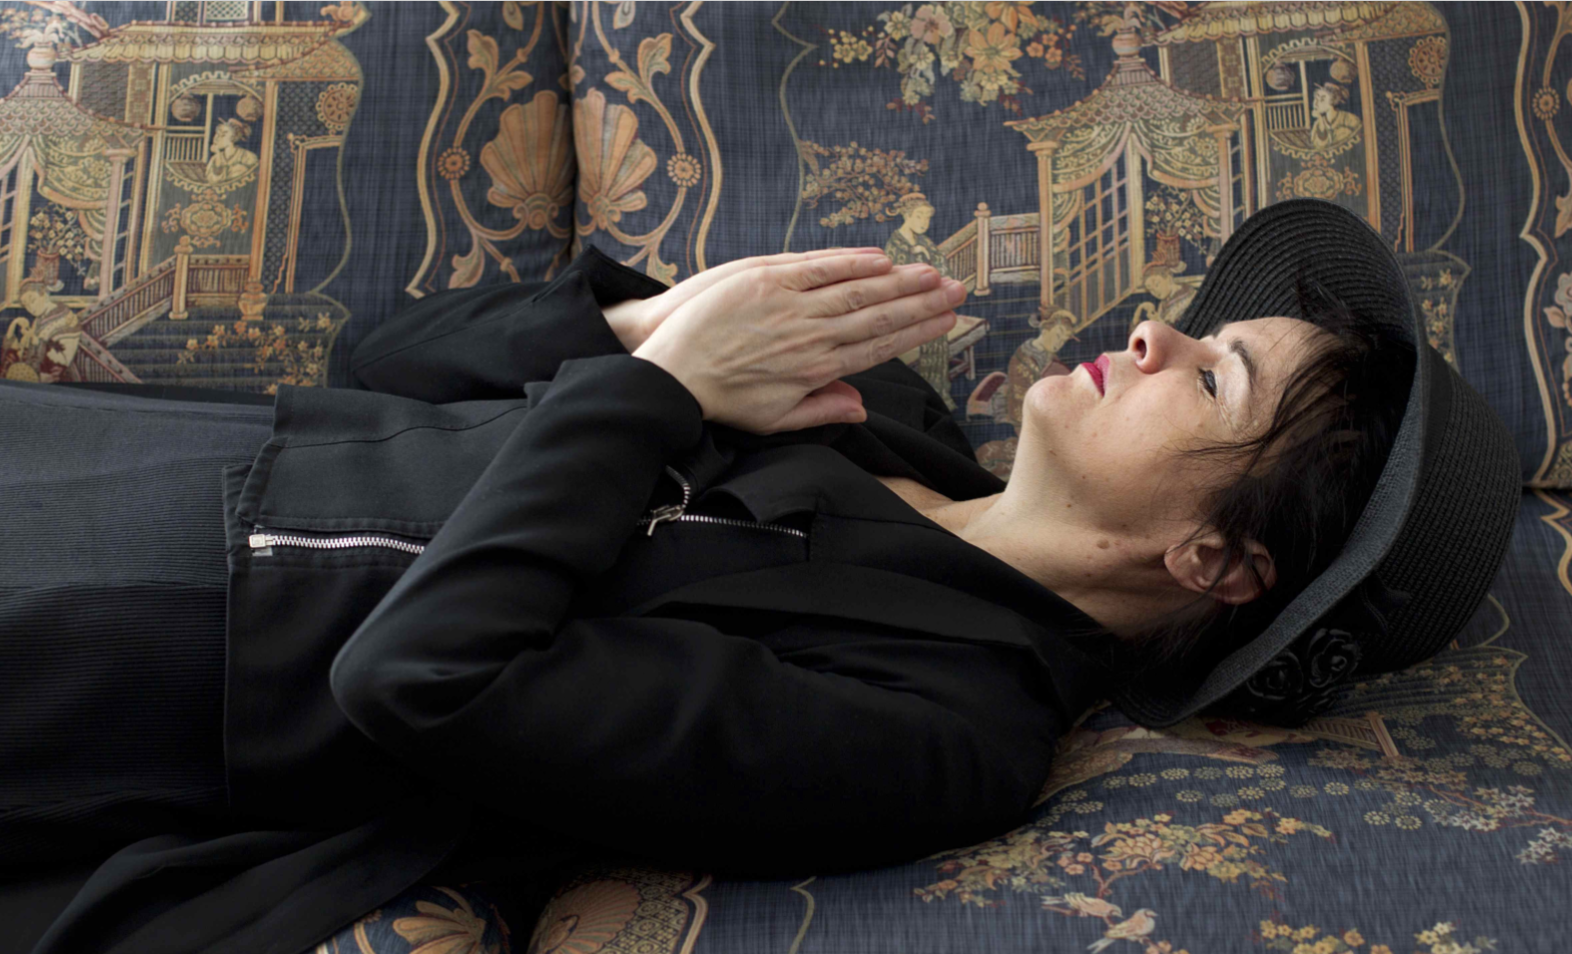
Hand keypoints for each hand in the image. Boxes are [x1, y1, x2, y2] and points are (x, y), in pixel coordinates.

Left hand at [632, 254, 963, 434]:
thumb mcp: (774, 420)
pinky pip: (818, 267)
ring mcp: (790, 306)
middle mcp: (811, 336)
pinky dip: (851, 261)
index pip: (879, 347)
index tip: (945, 322)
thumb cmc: (720, 398)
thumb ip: (820, 409)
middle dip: (923, 303)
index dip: (917, 333)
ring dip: (899, 281)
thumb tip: (860, 407)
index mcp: (817, 369)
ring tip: (933, 273)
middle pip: (879, 316)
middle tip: (958, 291)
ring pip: (857, 290)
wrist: (670, 374)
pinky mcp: (766, 281)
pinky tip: (881, 258)